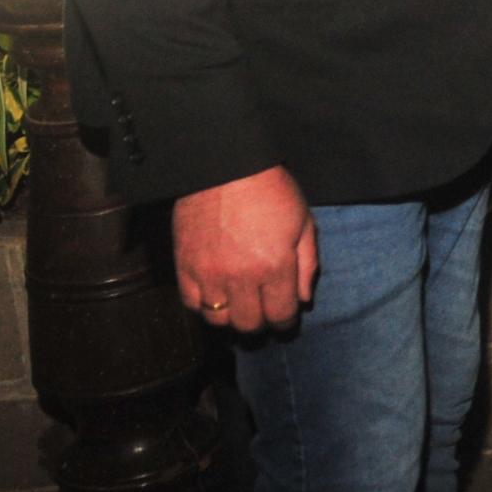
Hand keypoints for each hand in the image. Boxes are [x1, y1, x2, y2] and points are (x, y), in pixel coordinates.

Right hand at [172, 167, 316, 331]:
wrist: (225, 168)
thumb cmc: (271, 191)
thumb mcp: (304, 223)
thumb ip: (307, 265)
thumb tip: (303, 300)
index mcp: (275, 266)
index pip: (281, 314)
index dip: (286, 322)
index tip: (286, 318)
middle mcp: (241, 276)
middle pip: (249, 324)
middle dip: (261, 324)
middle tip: (264, 313)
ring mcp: (209, 273)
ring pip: (218, 320)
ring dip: (232, 317)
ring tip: (239, 305)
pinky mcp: (184, 266)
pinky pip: (191, 303)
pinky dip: (204, 306)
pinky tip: (216, 296)